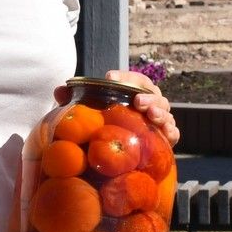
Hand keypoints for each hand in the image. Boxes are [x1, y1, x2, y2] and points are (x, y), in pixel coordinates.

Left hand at [52, 70, 179, 146]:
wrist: (117, 155)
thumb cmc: (104, 127)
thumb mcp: (87, 114)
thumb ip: (74, 101)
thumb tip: (59, 90)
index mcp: (133, 94)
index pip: (134, 80)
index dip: (125, 76)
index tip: (110, 78)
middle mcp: (148, 104)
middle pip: (153, 93)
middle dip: (147, 95)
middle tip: (137, 100)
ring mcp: (158, 121)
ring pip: (165, 111)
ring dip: (159, 110)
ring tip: (150, 113)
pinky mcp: (164, 140)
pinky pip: (173, 133)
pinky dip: (170, 130)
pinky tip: (165, 131)